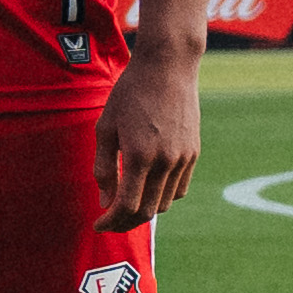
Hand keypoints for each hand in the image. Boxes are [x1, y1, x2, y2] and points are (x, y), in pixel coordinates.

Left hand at [97, 49, 205, 230]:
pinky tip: (148, 192)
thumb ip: (104, 167)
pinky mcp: (194, 152)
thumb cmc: (130, 93)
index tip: (98, 225)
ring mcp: (183, 158)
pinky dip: (164, 197)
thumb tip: (105, 201)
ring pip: (166, 203)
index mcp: (139, 156)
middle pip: (147, 211)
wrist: (168, 67)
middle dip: (125, 222)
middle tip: (109, 222)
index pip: (126, 206)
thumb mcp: (106, 127)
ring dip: (145, 211)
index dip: (111, 221)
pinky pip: (180, 188)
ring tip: (126, 208)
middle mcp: (165, 161)